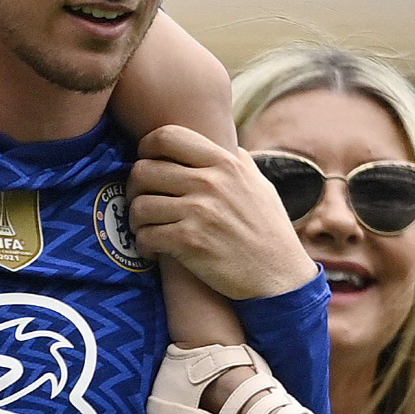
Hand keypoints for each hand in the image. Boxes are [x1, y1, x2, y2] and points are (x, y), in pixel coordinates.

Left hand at [126, 126, 316, 300]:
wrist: (280, 277)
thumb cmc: (269, 230)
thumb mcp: (259, 185)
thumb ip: (236, 161)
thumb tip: (221, 141)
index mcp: (225, 163)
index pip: (167, 136)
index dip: (146, 147)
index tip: (146, 162)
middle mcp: (210, 183)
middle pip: (143, 170)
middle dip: (133, 188)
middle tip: (141, 201)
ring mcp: (200, 212)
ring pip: (139, 205)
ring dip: (135, 220)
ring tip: (145, 228)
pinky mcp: (191, 242)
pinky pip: (146, 236)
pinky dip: (142, 245)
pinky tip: (152, 250)